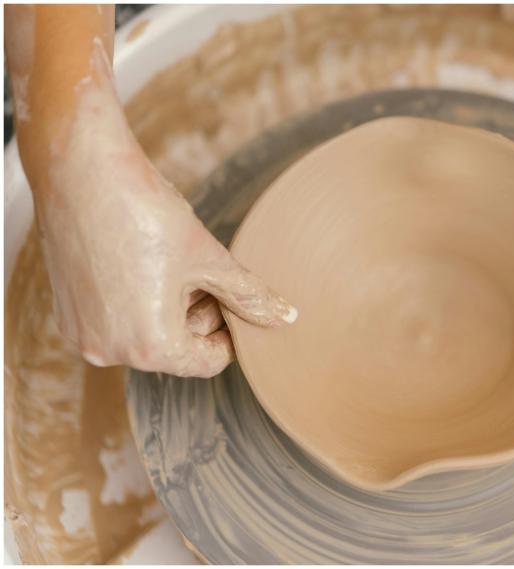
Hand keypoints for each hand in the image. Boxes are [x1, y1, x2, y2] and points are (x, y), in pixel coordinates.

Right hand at [35, 65, 295, 377]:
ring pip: (147, 335)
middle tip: (203, 270)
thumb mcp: (210, 259)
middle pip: (176, 349)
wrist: (81, 171)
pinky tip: (142, 262)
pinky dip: (137, 302)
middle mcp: (110, 352)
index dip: (231, 332)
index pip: (207, 362)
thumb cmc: (148, 213)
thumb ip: (249, 296)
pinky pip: (117, 322)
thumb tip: (286, 318)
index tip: (234, 300)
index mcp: (151, 346)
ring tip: (172, 262)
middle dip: (199, 314)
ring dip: (170, 307)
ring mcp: (82, 335)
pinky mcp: (66, 315)